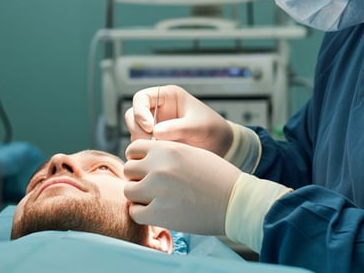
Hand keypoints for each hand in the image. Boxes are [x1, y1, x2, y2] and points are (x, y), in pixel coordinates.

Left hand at [124, 139, 241, 234]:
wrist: (235, 201)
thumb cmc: (217, 178)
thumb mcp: (191, 153)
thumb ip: (167, 154)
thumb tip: (144, 160)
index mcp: (167, 149)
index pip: (133, 149)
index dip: (137, 159)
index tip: (146, 168)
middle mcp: (159, 167)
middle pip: (128, 170)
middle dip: (137, 178)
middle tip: (151, 187)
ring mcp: (157, 190)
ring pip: (128, 191)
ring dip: (139, 196)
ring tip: (155, 200)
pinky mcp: (159, 213)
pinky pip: (135, 213)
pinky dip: (143, 214)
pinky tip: (157, 212)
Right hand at [125, 85, 232, 156]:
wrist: (221, 146)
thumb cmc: (213, 129)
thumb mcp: (199, 127)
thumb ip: (178, 128)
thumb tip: (155, 133)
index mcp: (168, 96)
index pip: (141, 98)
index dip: (140, 111)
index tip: (150, 128)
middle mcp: (158, 109)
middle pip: (132, 115)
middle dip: (137, 129)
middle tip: (149, 143)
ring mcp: (155, 126)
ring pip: (134, 132)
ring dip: (140, 142)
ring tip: (157, 152)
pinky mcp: (155, 141)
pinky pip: (141, 146)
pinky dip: (144, 152)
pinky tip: (157, 159)